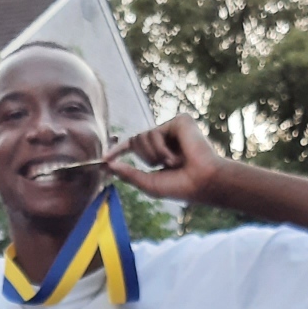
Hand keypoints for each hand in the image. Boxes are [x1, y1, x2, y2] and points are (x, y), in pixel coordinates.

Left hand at [104, 113, 225, 203]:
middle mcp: (166, 137)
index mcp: (160, 151)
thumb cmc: (180, 187)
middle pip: (136, 140)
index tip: (104, 158)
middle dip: (144, 158)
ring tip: (173, 163)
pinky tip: (177, 156)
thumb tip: (107, 166)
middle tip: (162, 166)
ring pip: (143, 137)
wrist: (203, 182)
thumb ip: (128, 174)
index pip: (135, 146)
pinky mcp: (180, 121)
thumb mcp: (148, 183)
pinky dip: (161, 150)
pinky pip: (155, 132)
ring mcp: (173, 128)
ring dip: (153, 156)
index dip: (119, 150)